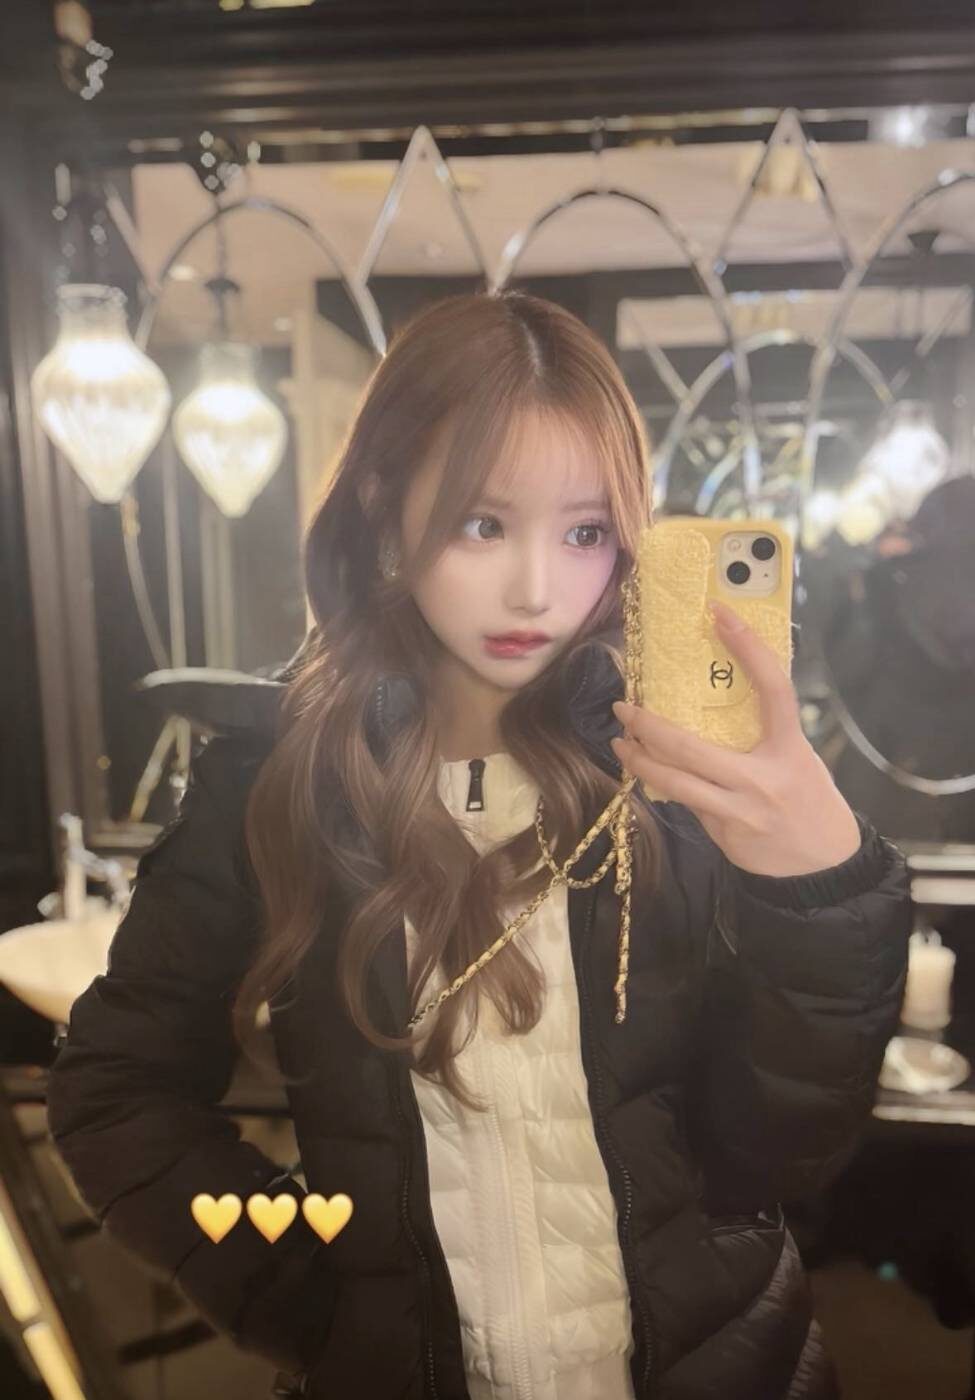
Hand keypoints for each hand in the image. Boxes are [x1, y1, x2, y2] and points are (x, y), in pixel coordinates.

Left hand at [610, 599, 862, 877]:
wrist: (825, 865)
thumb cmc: (810, 800)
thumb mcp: (797, 758)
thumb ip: (764, 734)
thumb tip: (719, 699)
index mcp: (789, 747)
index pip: (772, 687)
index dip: (748, 647)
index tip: (719, 614)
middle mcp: (762, 778)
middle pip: (690, 747)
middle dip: (648, 726)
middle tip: (623, 708)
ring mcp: (739, 809)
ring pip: (674, 782)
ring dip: (640, 761)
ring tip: (622, 743)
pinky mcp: (723, 832)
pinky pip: (685, 802)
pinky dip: (665, 785)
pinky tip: (649, 773)